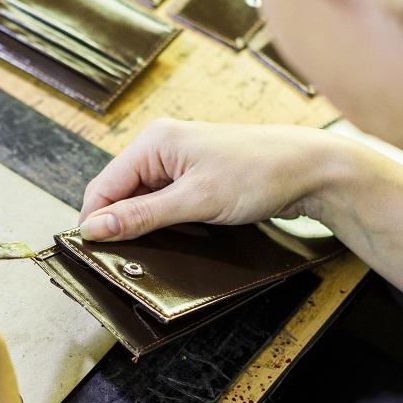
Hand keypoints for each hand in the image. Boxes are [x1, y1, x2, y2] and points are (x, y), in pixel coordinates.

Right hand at [79, 119, 347, 239]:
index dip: (94, 222)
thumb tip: (94, 229)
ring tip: (149, 251)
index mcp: (154, 141)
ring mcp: (178, 162)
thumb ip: (141, 216)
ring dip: (141, 226)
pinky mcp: (195, 176)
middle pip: (119, 194)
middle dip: (118, 226)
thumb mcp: (195, 201)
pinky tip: (173, 238)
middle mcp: (161, 147)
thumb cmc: (259, 174)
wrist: (311, 169)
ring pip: (141, 201)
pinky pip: (163, 202)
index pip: (103, 187)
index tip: (91, 256)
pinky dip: (162, 222)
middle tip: (123, 260)